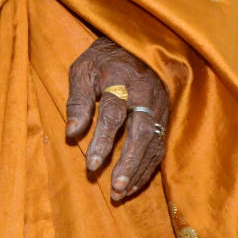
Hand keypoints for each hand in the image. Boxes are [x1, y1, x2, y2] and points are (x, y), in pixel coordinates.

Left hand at [64, 36, 168, 202]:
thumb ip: (78, 101)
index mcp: (120, 79)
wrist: (135, 44)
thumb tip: (71, 133)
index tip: (91, 165)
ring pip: (154, 143)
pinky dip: (147, 168)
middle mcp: (144, 94)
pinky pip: (160, 147)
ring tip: (120, 193)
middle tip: (114, 188)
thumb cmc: (103, 60)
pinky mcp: (166, 117)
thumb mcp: (83, 70)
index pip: (112, 113)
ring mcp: (159, 106)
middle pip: (141, 131)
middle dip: (128, 162)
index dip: (102, 140)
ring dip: (138, 170)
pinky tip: (132, 184)